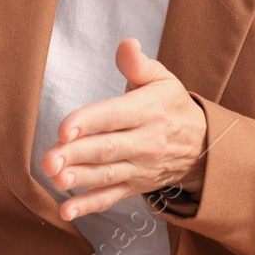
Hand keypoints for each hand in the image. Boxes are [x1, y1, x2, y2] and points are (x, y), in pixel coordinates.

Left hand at [38, 38, 207, 220]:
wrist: (204, 145)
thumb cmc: (172, 105)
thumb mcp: (161, 79)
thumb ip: (138, 64)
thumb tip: (127, 44)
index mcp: (147, 111)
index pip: (115, 116)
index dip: (89, 122)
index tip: (65, 128)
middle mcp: (145, 142)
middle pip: (107, 149)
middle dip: (76, 155)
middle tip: (50, 160)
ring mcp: (140, 167)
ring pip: (108, 175)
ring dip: (81, 180)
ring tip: (57, 180)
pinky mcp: (136, 185)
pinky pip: (112, 197)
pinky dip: (89, 206)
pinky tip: (67, 210)